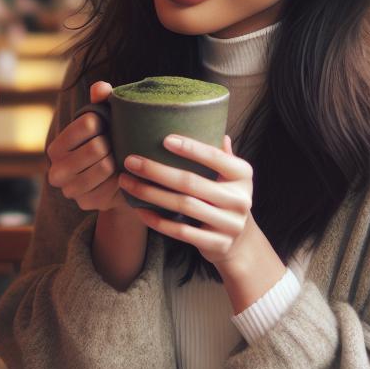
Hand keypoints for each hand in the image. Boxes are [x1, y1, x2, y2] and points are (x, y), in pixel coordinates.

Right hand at [46, 82, 126, 212]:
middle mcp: (56, 171)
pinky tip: (120, 175)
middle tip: (115, 145)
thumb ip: (101, 101)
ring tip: (118, 158)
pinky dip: (121, 178)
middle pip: (97, 146)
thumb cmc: (107, 143)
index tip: (106, 127)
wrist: (116, 180)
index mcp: (56, 147)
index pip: (87, 123)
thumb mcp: (104, 120)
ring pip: (105, 166)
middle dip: (112, 143)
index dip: (104, 122)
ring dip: (117, 160)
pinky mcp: (87, 204)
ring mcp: (70, 191)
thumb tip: (102, 88)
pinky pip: (113, 186)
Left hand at [119, 134, 254, 267]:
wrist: (240, 241)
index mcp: (243, 175)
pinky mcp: (215, 244)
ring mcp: (229, 224)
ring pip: (182, 206)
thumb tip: (212, 124)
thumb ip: (221, 153)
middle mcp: (240, 199)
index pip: (215, 157)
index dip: (191, 148)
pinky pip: (180, 232)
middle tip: (131, 161)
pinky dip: (157, 221)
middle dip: (157, 171)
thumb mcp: (231, 175)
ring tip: (127, 182)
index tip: (164, 139)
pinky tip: (139, 209)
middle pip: (191, 182)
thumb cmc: (227, 197)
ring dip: (151, 194)